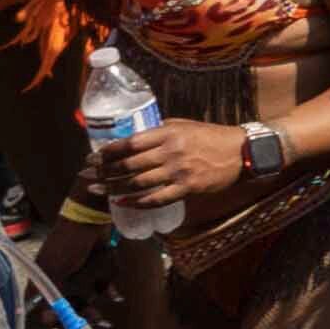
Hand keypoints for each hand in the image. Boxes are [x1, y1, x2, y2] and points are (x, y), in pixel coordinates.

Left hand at [87, 116, 237, 218]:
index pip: (130, 143)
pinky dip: (137, 202)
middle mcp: (171, 152)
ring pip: (138, 183)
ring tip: (97, 190)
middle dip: (104, 171)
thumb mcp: (184, 125)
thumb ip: (160, 132)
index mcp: (168, 133)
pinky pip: (157, 198)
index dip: (107, 152)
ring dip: (114, 188)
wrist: (242, 152)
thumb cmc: (212, 136)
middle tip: (87, 175)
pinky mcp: (188, 188)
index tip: (92, 157)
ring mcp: (179, 171)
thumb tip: (134, 140)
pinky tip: (122, 203)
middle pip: (129, 164)